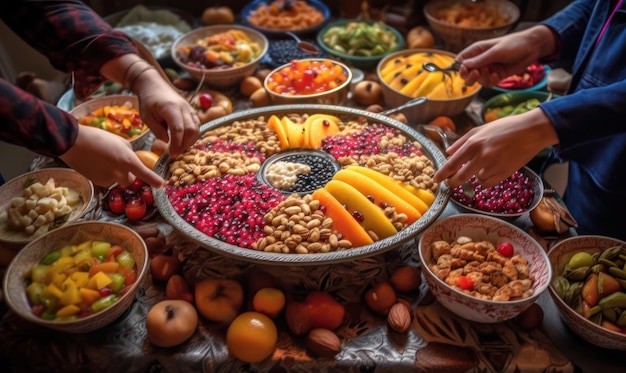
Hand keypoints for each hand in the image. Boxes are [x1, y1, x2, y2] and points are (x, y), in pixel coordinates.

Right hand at [59, 125, 164, 187]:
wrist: (73, 142)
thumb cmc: (98, 138)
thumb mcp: (120, 142)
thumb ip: (129, 153)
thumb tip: (131, 161)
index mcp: (127, 160)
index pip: (144, 174)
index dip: (154, 180)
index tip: (162, 185)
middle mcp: (119, 173)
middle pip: (130, 179)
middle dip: (128, 173)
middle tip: (118, 161)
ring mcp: (108, 179)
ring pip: (118, 180)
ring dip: (115, 173)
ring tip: (104, 160)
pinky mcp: (98, 182)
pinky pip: (107, 181)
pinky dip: (104, 174)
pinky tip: (96, 164)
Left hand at [133, 75, 199, 157]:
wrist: (154, 85)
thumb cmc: (148, 100)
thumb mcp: (147, 117)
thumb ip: (157, 131)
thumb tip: (167, 145)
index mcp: (171, 108)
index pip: (179, 129)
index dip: (176, 144)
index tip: (171, 155)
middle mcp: (184, 108)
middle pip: (191, 130)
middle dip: (184, 145)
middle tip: (175, 155)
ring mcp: (189, 109)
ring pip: (196, 129)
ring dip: (189, 142)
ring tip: (179, 149)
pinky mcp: (192, 111)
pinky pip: (197, 126)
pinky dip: (192, 136)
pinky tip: (184, 142)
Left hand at [433, 109, 557, 187]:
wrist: (531, 131)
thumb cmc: (505, 127)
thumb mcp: (481, 129)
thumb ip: (462, 141)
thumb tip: (448, 152)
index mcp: (474, 143)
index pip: (452, 163)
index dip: (442, 174)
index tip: (435, 180)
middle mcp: (482, 156)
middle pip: (461, 177)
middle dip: (453, 182)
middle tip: (450, 183)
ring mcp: (494, 166)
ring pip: (476, 180)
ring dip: (476, 176)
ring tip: (486, 163)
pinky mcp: (504, 174)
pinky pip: (488, 183)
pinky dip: (487, 180)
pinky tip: (492, 169)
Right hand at [457, 25, 555, 86]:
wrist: (532, 48)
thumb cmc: (514, 44)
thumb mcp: (496, 52)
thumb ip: (480, 60)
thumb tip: (463, 66)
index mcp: (477, 50)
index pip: (461, 60)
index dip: (460, 67)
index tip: (465, 71)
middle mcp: (481, 60)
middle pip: (466, 73)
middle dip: (470, 76)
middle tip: (477, 74)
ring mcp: (488, 68)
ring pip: (477, 80)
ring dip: (483, 79)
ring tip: (492, 73)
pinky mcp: (496, 75)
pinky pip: (488, 83)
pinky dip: (491, 82)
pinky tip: (497, 76)